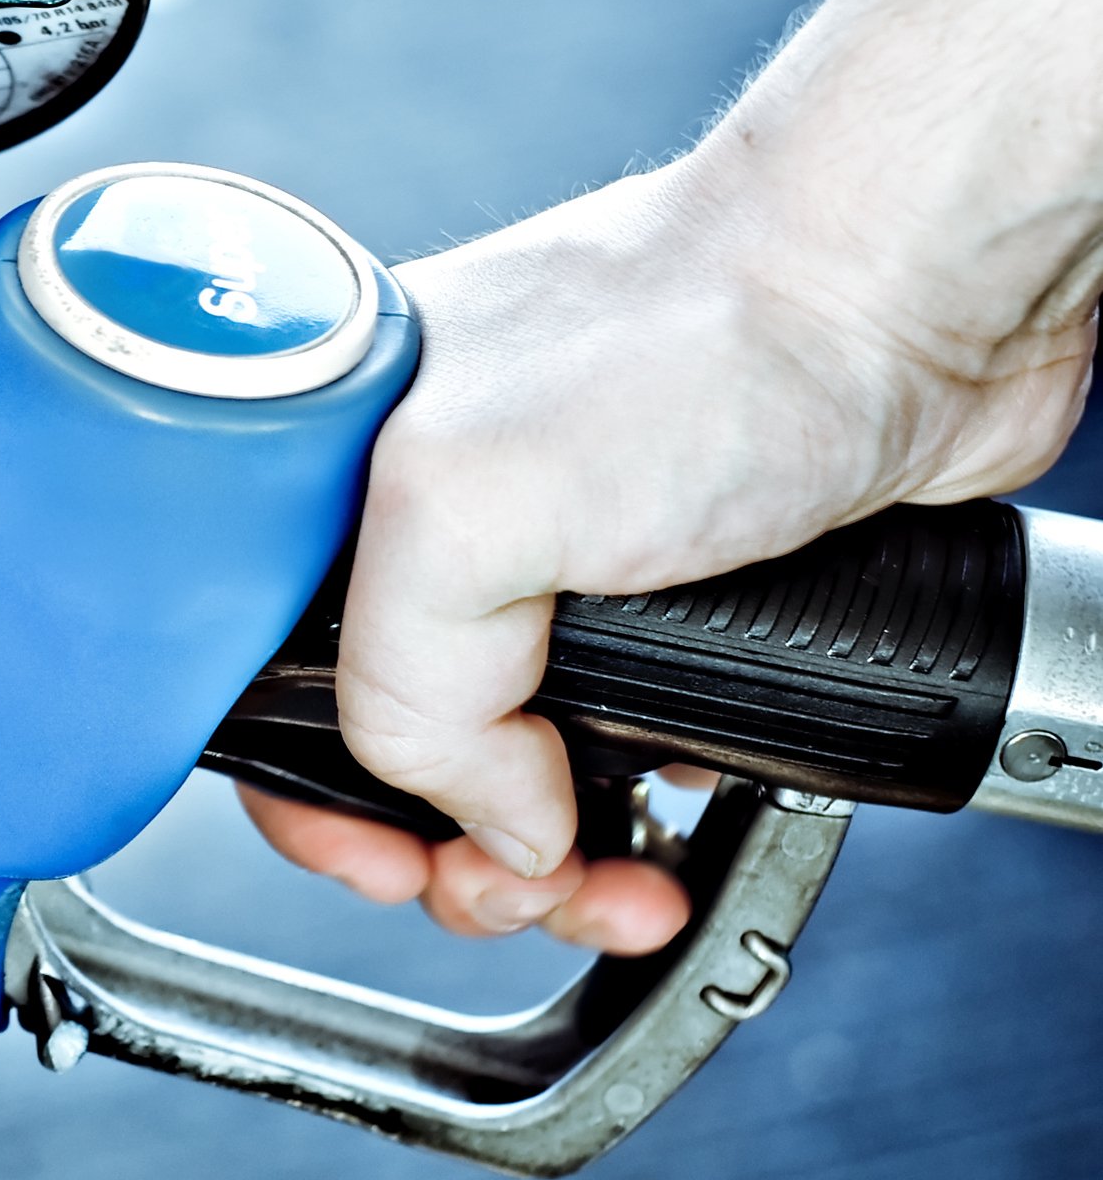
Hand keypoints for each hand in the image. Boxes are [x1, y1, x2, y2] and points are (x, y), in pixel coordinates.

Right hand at [247, 145, 1093, 948]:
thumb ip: (410, 692)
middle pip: (384, 745)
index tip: (385, 861)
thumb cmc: (705, 326)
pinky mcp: (666, 589)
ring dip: (546, 855)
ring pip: (504, 763)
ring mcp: (551, 557)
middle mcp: (431, 518)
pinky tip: (669, 815)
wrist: (915, 295)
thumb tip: (488, 823)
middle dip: (444, 848)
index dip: (309, 794)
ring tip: (608, 881)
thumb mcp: (465, 507)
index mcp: (339, 477)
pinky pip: (612, 743)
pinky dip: (634, 808)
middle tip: (513, 884)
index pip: (263, 681)